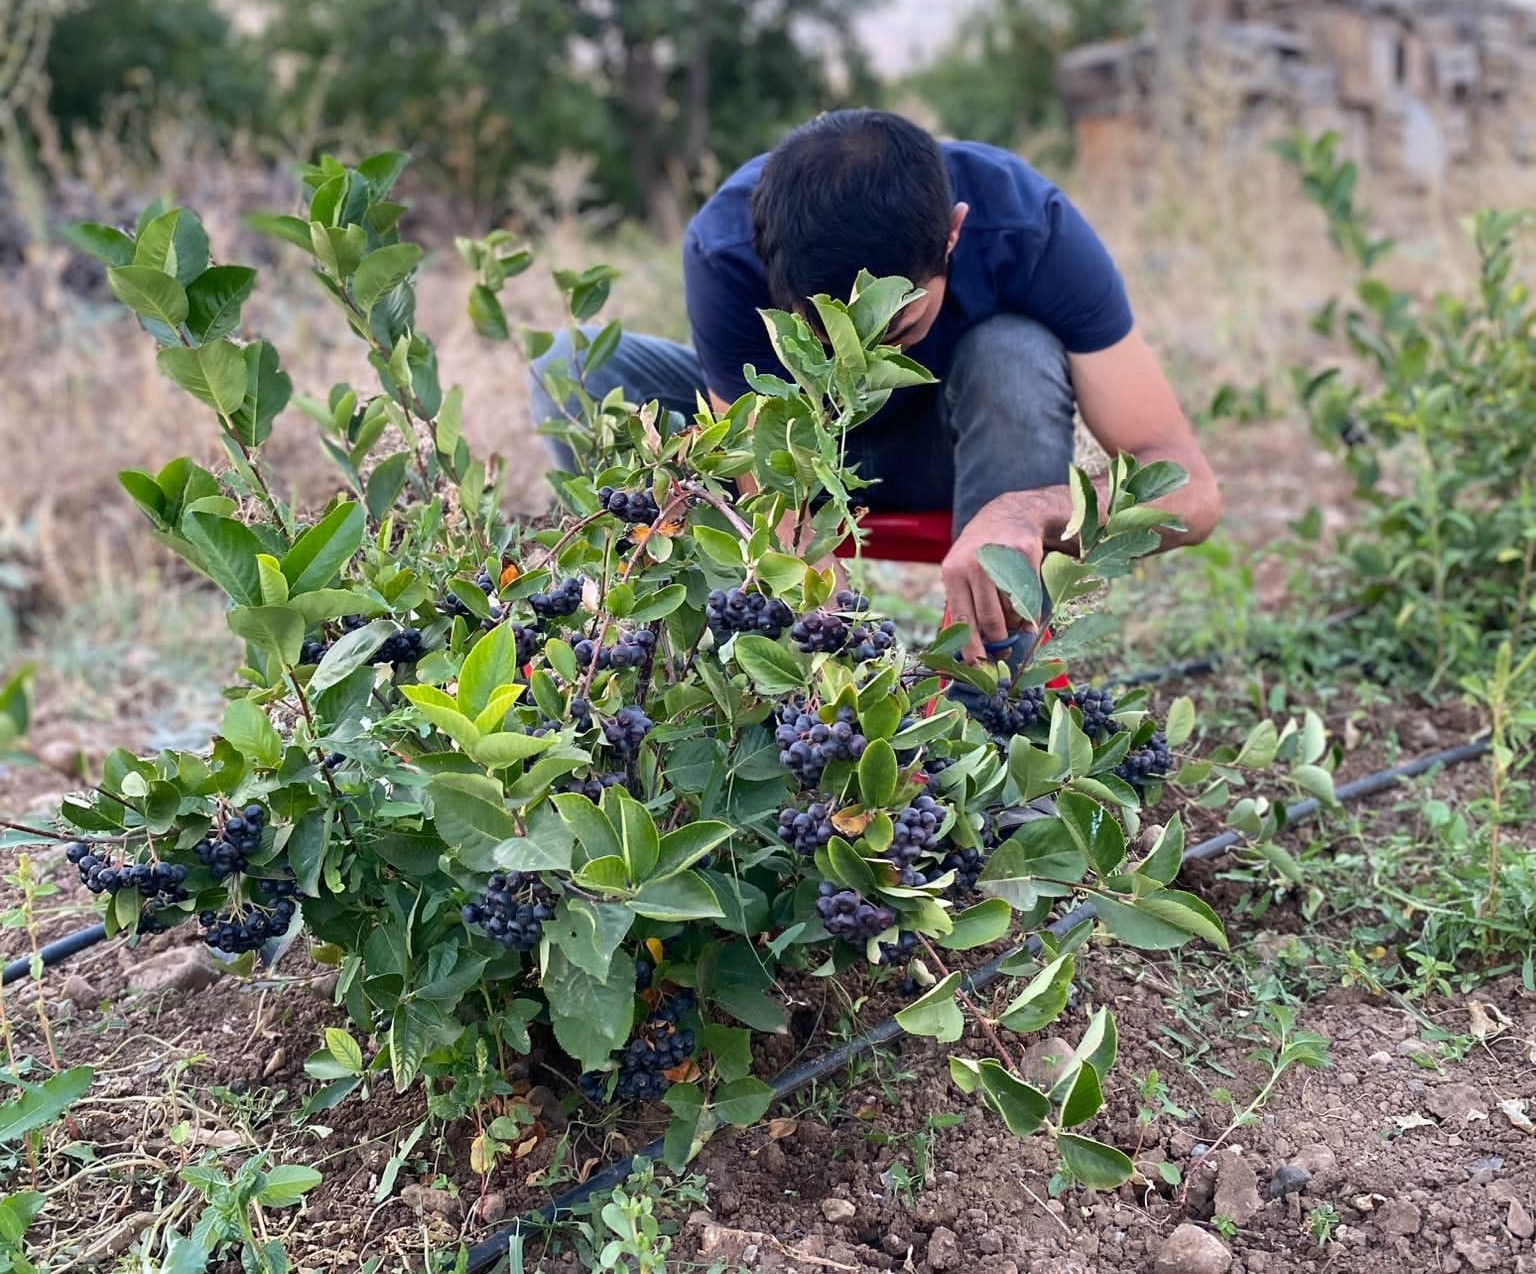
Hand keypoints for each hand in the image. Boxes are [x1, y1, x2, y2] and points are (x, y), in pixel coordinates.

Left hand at [941, 496, 1044, 664]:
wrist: (1009, 514)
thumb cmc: (982, 553)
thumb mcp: (962, 572)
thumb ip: (965, 605)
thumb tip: (974, 651)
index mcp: (953, 573)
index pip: (960, 619)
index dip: (970, 647)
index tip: (978, 667)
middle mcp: (975, 565)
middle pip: (989, 621)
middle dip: (998, 641)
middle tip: (1004, 651)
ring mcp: (1001, 559)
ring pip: (1011, 612)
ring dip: (1014, 623)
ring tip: (1012, 614)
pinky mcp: (1026, 555)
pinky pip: (1031, 599)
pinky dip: (1030, 612)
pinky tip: (1026, 606)